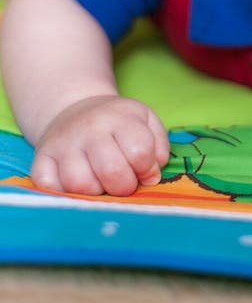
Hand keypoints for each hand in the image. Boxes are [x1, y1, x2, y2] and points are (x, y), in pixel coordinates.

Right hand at [31, 95, 170, 195]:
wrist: (76, 110)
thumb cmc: (117, 124)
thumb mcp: (145, 121)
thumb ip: (158, 147)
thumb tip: (151, 176)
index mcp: (120, 118)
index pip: (140, 151)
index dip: (147, 169)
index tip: (143, 171)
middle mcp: (90, 129)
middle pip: (112, 171)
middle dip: (124, 186)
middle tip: (123, 182)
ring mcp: (63, 144)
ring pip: (80, 184)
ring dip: (95, 192)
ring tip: (99, 181)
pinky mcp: (41, 159)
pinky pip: (50, 187)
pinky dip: (63, 193)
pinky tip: (74, 185)